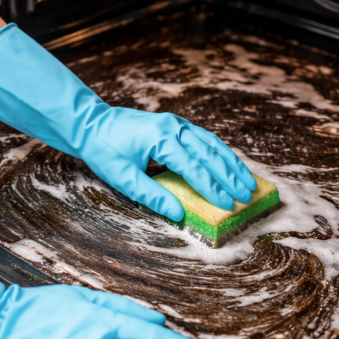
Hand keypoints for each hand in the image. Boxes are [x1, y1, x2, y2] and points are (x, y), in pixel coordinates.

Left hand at [0, 24, 255, 220]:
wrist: (91, 123)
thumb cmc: (104, 150)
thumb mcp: (122, 177)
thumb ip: (151, 196)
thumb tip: (178, 214)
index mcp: (161, 139)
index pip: (193, 167)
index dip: (212, 188)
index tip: (227, 205)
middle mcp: (174, 127)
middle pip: (209, 154)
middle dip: (229, 176)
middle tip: (246, 196)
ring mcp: (177, 124)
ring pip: (212, 144)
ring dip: (230, 164)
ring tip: (247, 182)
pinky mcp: (176, 125)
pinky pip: (205, 139)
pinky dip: (220, 154)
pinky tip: (230, 165)